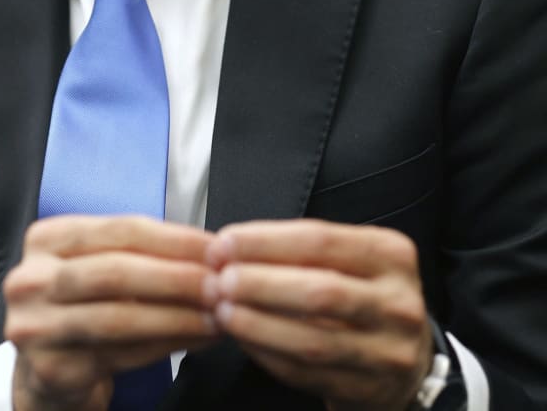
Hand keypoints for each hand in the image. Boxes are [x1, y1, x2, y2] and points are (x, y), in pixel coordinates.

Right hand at [4, 215, 217, 410]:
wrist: (46, 369)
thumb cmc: (83, 306)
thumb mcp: (98, 265)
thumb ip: (140, 253)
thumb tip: (209, 252)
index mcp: (46, 239)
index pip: (120, 230)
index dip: (173, 238)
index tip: (214, 248)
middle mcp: (31, 279)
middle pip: (117, 272)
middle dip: (177, 277)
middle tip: (220, 284)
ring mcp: (36, 326)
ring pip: (120, 317)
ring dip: (177, 316)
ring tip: (216, 316)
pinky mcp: (51, 369)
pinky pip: (121, 355)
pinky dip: (166, 346)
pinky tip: (196, 340)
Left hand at [204, 219, 431, 409]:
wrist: (411, 359)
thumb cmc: (364, 294)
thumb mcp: (352, 259)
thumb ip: (303, 250)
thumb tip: (232, 247)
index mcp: (391, 255)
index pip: (320, 240)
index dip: (266, 241)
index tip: (225, 243)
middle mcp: (398, 303)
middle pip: (319, 290)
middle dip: (260, 283)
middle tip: (219, 280)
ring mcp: (388, 352)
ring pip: (314, 339)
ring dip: (259, 324)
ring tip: (223, 310)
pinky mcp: (370, 391)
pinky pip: (309, 374)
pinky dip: (270, 356)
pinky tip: (245, 340)